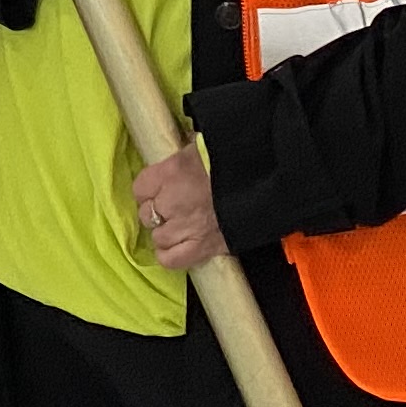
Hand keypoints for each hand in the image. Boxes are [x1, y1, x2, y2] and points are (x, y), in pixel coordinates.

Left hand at [132, 146, 220, 271]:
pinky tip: (178, 247)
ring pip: (159, 238)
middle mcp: (172, 202)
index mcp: (170, 173)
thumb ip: (184, 156)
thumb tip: (180, 152)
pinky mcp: (203, 247)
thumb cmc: (232, 159)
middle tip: (173, 208)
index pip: (139, 188)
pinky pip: (172, 260)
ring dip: (167, 233)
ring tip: (180, 227)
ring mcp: (186, 227)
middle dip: (158, 212)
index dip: (149, 191)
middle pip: (147, 215)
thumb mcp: (201, 146)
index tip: (158, 190)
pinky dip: (171, 256)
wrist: (265, 180)